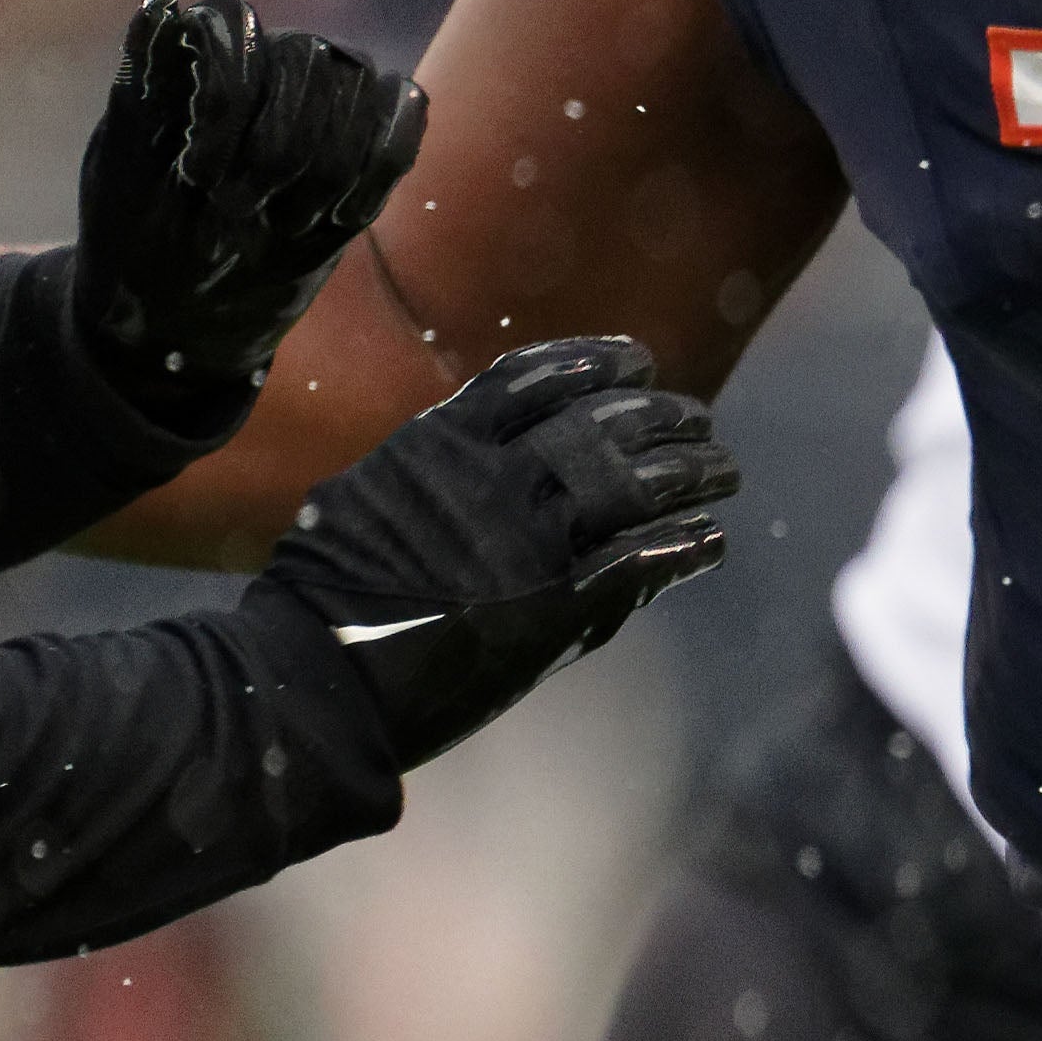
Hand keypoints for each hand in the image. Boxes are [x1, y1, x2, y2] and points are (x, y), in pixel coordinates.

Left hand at [75, 0, 426, 387]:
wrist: (184, 311)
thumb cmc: (140, 238)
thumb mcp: (123, 171)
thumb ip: (143, 85)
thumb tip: (160, 2)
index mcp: (200, 54)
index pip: (235, 23)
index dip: (226, 98)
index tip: (198, 175)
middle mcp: (268, 58)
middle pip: (307, 55)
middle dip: (277, 147)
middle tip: (238, 210)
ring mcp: (326, 95)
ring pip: (360, 86)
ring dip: (325, 169)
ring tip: (284, 220)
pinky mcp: (371, 136)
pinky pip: (405, 112)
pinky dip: (379, 168)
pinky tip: (341, 216)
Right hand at [259, 336, 736, 769]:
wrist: (316, 679)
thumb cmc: (323, 595)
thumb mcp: (365, 494)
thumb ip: (430, 462)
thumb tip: (478, 436)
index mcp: (442, 441)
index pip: (538, 377)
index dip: (597, 363)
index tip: (637, 361)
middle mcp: (494, 479)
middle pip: (602, 425)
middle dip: (662, 416)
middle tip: (699, 416)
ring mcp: (528, 542)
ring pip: (635, 486)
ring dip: (691, 474)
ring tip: (725, 470)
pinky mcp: (553, 607)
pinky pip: (636, 563)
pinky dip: (682, 548)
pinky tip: (710, 541)